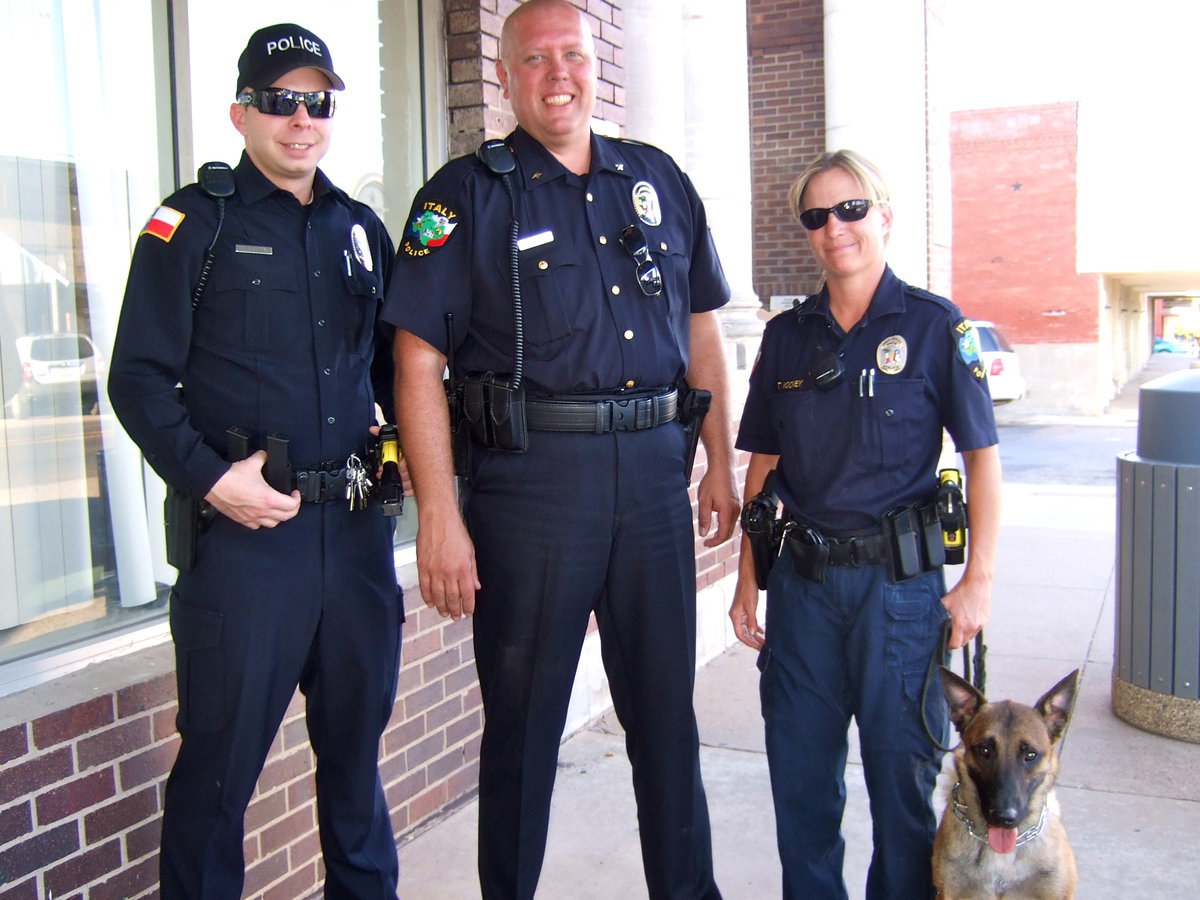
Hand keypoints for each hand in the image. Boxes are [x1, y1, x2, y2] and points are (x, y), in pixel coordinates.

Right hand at [204, 450, 300, 528]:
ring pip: (272, 524)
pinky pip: (256, 526)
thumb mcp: (252, 463)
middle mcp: (261, 511)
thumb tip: (265, 455)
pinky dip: (262, 522)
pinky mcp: (241, 519)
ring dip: (279, 517)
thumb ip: (262, 458)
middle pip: (286, 517)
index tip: (295, 493)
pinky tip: (261, 515)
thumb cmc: (230, 477)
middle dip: (292, 509)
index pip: (292, 506)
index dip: (297, 499)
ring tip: (279, 509)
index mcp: (268, 499)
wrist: (212, 483)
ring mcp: (251, 517)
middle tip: (291, 501)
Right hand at [416, 505, 479, 619]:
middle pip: (452, 598)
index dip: (468, 606)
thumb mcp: (470, 551)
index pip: (467, 594)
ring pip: (438, 595)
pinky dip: (427, 597)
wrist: (437, 519)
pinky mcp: (422, 567)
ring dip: (442, 607)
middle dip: (455, 610)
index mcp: (463, 569)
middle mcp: (449, 572)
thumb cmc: (455, 532)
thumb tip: (476, 587)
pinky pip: (424, 587)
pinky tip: (431, 603)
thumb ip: (473, 571)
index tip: (468, 613)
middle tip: (455, 617)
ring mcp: (434, 571)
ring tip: (444, 613)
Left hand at [696, 465, 739, 547]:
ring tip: (711, 533)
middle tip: (707, 541)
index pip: (723, 534)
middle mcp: (735, 511)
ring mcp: (737, 507)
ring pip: (731, 526)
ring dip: (722, 532)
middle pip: (729, 533)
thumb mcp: (704, 501)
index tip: (706, 543)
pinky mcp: (736, 503)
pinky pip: (733, 519)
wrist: (722, 467)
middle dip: (718, 539)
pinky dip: (725, 524)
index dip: (714, 542)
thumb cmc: (713, 481)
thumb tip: (703, 533)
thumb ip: (704, 519)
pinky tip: (717, 523)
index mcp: (728, 512)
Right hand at [729, 576, 764, 649]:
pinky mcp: (744, 610)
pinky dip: (755, 628)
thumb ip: (752, 620)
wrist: (748, 577)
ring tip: (764, 642)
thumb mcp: (751, 606)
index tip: (758, 647)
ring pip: (747, 628)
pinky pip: (749, 622)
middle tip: (763, 647)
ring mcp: (740, 613)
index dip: (749, 642)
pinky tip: (762, 631)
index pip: (740, 634)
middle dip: (753, 640)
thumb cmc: (748, 590)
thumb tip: (753, 633)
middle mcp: (736, 616)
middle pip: (744, 633)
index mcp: (735, 616)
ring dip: (755, 635)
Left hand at [940, 572, 990, 649]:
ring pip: (971, 636)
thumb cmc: (961, 591)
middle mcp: (972, 626)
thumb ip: (939, 614)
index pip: (955, 644)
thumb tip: (932, 621)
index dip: (948, 645)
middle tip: (950, 634)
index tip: (945, 642)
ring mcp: (980, 624)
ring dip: (964, 634)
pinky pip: (977, 628)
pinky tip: (967, 618)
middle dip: (956, 640)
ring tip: (959, 625)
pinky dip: (971, 627)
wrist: (977, 582)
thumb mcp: (945, 602)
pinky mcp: (986, 619)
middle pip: (963, 643)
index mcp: (960, 624)